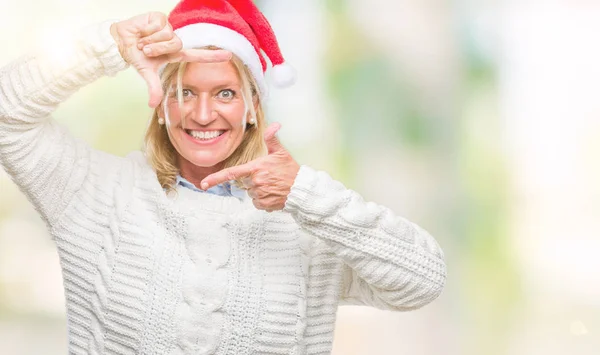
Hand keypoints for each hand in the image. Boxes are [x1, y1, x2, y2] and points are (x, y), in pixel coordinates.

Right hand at [110, 12, 231, 107]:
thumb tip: (152, 105)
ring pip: (168, 35)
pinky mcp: (160, 18)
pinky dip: (147, 30)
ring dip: (151, 40)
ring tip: (142, 41)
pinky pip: (159, 25)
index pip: (197, 55)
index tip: (229, 55)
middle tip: (145, 49)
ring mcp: (169, 29)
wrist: (120, 41)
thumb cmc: (136, 55)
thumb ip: (153, 88)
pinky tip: (142, 30)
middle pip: (177, 45)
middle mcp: (175, 41)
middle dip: (158, 49)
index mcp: (175, 54)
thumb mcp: (147, 73)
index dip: (213, 56)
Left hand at [201, 123, 299, 211]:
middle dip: (253, 180)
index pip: (232, 173)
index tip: (204, 184)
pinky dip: (263, 200)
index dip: (216, 178)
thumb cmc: (291, 170)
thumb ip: (272, 139)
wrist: (302, 189)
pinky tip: (273, 194)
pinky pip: (257, 202)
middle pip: (245, 182)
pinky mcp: (264, 204)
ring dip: (259, 190)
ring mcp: (259, 194)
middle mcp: (255, 182)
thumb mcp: (281, 153)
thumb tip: (274, 125)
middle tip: (269, 177)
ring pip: (251, 193)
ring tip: (273, 186)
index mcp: (256, 168)